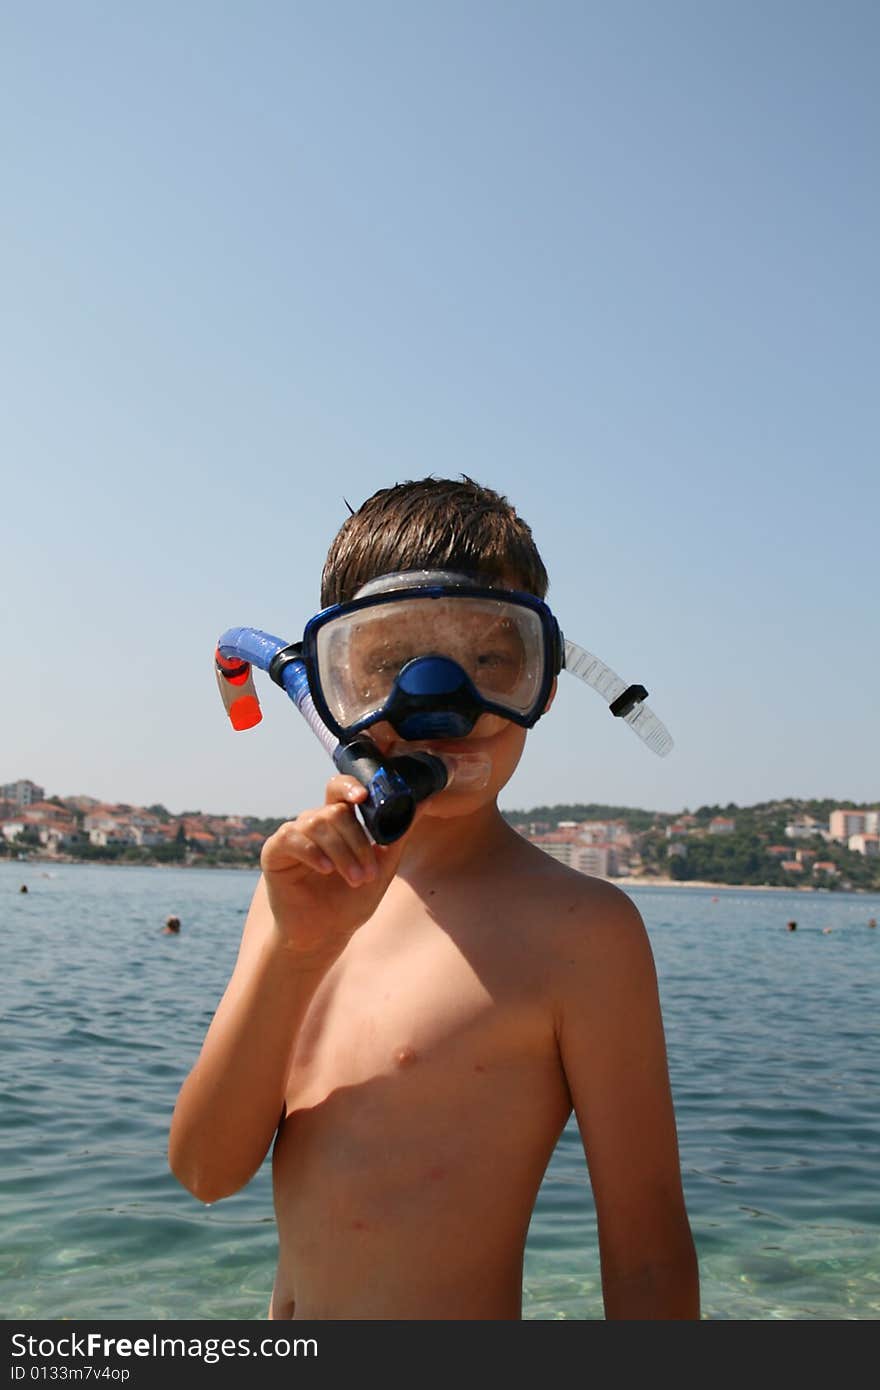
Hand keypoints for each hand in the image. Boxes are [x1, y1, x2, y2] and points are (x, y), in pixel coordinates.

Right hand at [260, 775, 411, 960]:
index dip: (351, 787)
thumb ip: (397, 836)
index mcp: (339, 822)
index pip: (341, 789)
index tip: (364, 797)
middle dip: (357, 841)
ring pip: (317, 823)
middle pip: (336, 811)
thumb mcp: (381, 868)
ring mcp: (294, 834)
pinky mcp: (275, 851)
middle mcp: (315, 823)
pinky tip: (326, 869)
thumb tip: (422, 802)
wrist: (323, 935)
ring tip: (355, 879)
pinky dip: (312, 851)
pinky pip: (291, 837)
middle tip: (369, 873)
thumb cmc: (350, 901)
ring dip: (341, 852)